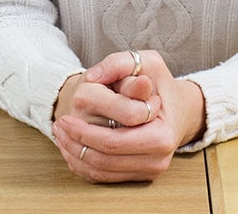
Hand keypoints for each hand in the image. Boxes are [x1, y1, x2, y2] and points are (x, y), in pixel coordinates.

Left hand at [51, 50, 205, 183]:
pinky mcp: (140, 176)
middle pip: (106, 156)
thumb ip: (120, 63)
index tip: (67, 114)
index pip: (115, 138)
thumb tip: (95, 76)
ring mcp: (150, 169)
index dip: (86, 129)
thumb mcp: (146, 62)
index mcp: (162, 133)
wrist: (178, 110)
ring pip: (102, 170)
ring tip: (61, 135)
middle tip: (59, 125)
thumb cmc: (160, 85)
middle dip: (76, 142)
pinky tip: (71, 147)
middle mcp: (158, 156)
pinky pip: (104, 177)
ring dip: (75, 154)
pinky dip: (83, 164)